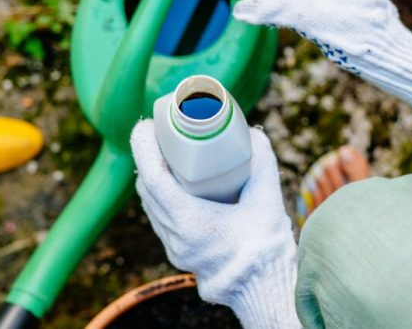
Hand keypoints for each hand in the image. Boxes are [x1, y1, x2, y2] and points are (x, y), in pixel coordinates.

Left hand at [131, 120, 299, 328]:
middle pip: (147, 189)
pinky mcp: (179, 252)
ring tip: (168, 155)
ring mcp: (174, 247)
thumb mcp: (267, 198)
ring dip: (154, 177)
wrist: (264, 286)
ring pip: (151, 205)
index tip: (147, 126)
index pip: (153, 178)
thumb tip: (253, 135)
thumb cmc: (265, 246)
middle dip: (149, 157)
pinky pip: (160, 217)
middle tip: (162, 134)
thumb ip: (262, 163)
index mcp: (189, 222)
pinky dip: (162, 195)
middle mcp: (174, 236)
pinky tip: (177, 184)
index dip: (144, 148)